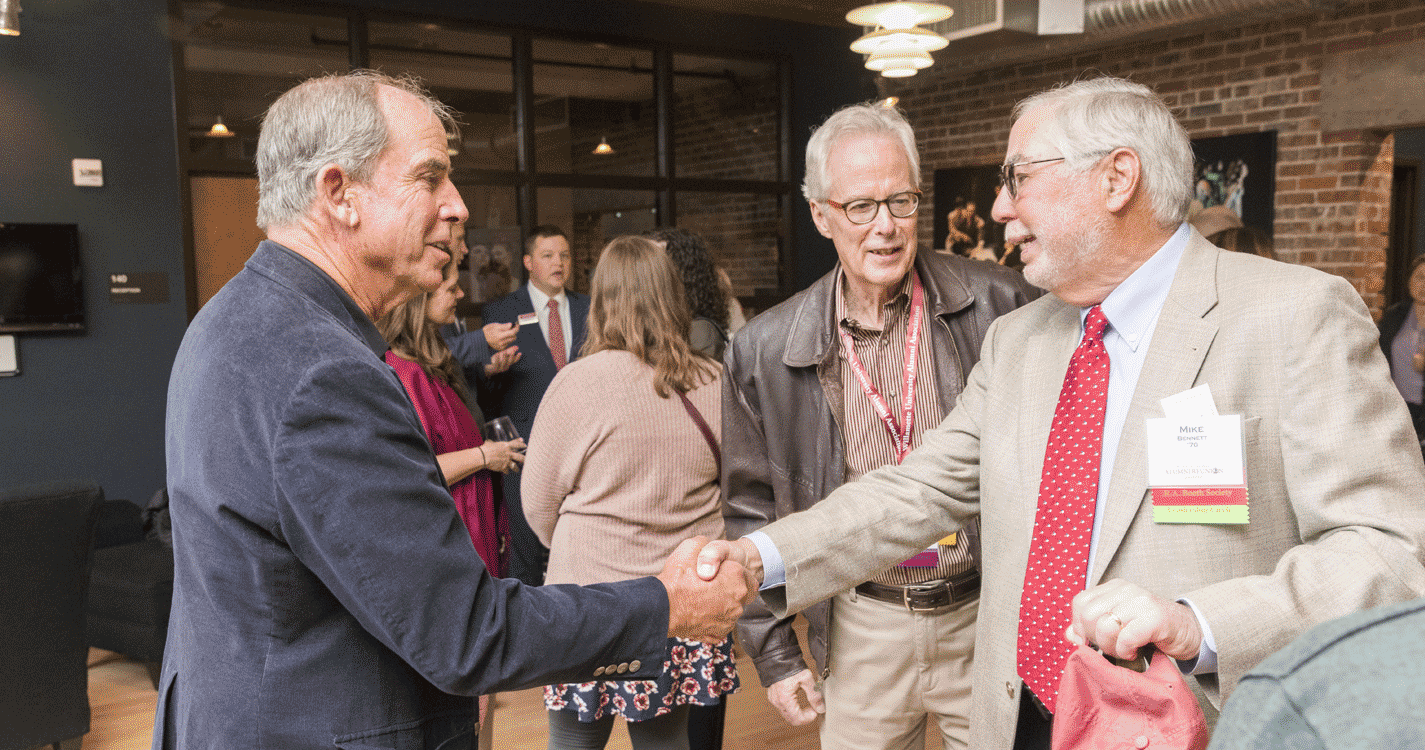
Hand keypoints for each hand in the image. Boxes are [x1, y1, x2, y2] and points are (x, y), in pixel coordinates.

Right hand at [481, 440, 524, 472]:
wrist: (483, 456)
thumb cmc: (486, 448)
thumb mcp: (491, 442)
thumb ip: (493, 443)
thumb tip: (490, 442)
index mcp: (506, 446)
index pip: (516, 444)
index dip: (521, 444)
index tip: (525, 445)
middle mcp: (509, 453)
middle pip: (520, 457)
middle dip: (524, 459)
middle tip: (527, 459)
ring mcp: (507, 461)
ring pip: (515, 466)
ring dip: (516, 468)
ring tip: (517, 470)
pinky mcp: (503, 467)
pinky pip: (507, 471)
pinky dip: (507, 471)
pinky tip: (507, 472)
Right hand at [483, 322, 516, 350]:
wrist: (481, 339)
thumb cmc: (488, 330)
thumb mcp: (495, 325)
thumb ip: (504, 326)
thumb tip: (511, 325)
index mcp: (500, 336)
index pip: (512, 332)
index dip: (516, 328)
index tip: (517, 324)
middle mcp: (501, 342)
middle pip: (514, 337)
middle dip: (514, 332)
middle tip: (511, 327)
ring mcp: (501, 346)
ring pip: (511, 340)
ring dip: (511, 336)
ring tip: (505, 332)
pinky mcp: (501, 349)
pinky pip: (508, 343)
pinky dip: (507, 340)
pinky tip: (502, 337)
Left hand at [484, 346, 520, 376]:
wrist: (489, 368)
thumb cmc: (497, 360)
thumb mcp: (503, 354)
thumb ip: (509, 351)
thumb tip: (517, 347)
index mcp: (508, 363)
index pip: (514, 361)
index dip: (517, 357)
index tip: (520, 353)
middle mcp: (506, 366)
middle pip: (510, 361)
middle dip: (512, 356)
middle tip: (513, 351)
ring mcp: (501, 368)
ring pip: (504, 363)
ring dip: (504, 358)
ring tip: (503, 353)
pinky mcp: (495, 368)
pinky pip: (496, 364)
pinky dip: (497, 359)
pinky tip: (497, 355)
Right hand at [659, 536, 756, 643]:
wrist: (662, 609)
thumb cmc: (677, 579)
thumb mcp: (691, 547)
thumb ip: (706, 544)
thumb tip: (708, 549)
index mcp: (736, 577)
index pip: (748, 576)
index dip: (734, 573)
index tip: (721, 573)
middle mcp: (738, 601)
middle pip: (742, 594)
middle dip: (730, 589)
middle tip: (711, 586)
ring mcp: (729, 620)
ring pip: (731, 610)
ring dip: (722, 605)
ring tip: (702, 599)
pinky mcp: (718, 633)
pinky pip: (720, 624)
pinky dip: (713, 619)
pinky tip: (699, 612)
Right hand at [766, 669, 823, 725]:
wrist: (777, 656)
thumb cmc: (790, 665)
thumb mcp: (806, 679)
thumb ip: (814, 695)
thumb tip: (821, 708)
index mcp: (785, 699)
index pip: (797, 719)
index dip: (809, 718)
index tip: (816, 711)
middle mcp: (777, 702)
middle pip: (792, 719)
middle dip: (804, 717)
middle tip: (813, 708)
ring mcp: (774, 700)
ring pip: (787, 715)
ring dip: (799, 713)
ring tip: (808, 704)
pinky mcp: (773, 696)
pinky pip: (783, 708)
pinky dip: (792, 708)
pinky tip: (799, 700)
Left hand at [1067, 579, 1203, 661]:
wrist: (1190, 632)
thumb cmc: (1150, 630)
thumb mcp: (1118, 625)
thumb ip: (1092, 628)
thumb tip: (1070, 635)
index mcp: (1113, 588)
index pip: (1080, 602)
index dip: (1080, 626)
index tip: (1091, 641)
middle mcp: (1126, 590)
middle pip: (1089, 616)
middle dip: (1096, 639)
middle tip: (1112, 647)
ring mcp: (1141, 601)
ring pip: (1105, 627)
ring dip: (1112, 647)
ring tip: (1125, 650)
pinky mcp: (1155, 617)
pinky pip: (1126, 637)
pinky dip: (1126, 651)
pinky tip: (1135, 651)